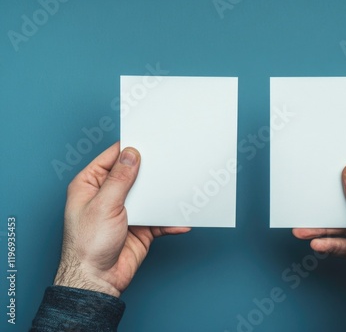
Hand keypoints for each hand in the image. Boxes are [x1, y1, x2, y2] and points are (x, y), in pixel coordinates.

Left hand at [54, 142, 189, 296]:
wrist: (97, 280)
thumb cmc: (87, 245)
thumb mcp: (104, 205)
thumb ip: (119, 179)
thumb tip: (131, 155)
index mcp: (91, 185)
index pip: (112, 159)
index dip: (130, 149)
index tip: (149, 140)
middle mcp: (108, 195)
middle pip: (134, 175)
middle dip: (152, 170)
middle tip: (170, 159)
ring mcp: (126, 211)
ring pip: (149, 195)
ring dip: (164, 194)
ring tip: (181, 185)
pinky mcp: (140, 227)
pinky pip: (159, 218)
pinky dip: (170, 220)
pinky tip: (181, 219)